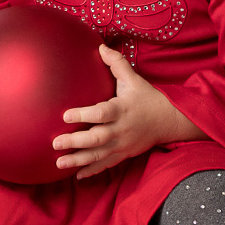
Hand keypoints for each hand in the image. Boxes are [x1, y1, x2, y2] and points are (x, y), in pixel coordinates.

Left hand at [53, 44, 203, 178]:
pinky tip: (77, 176)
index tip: (66, 115)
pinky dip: (92, 171)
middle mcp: (121, 129)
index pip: (102, 113)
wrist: (169, 121)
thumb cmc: (148, 98)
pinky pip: (107, 165)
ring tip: (59, 163)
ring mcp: (123, 144)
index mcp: (122, 109)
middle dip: (75, 142)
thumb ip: (117, 64)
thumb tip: (100, 47)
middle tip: (55, 143)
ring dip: (78, 160)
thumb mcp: (134, 79)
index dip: (84, 115)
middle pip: (97, 138)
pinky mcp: (124, 154)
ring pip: (98, 155)